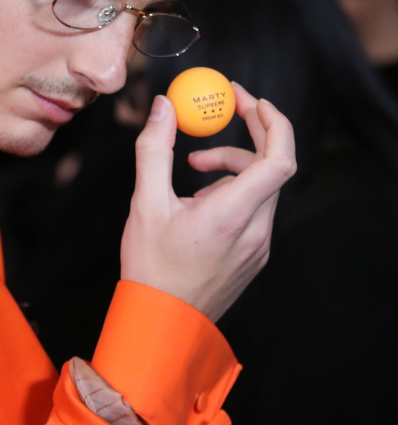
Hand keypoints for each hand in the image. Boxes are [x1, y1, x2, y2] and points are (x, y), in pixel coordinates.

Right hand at [120, 82, 295, 320]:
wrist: (161, 325)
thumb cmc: (151, 268)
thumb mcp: (144, 203)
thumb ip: (154, 150)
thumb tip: (164, 107)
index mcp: (232, 215)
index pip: (279, 159)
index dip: (273, 123)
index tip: (250, 100)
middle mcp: (255, 231)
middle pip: (271, 167)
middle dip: (247, 135)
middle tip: (224, 112)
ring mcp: (258, 247)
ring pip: (261, 189)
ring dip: (233, 167)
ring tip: (192, 172)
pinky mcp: (254, 258)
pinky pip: (254, 211)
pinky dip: (233, 193)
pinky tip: (199, 205)